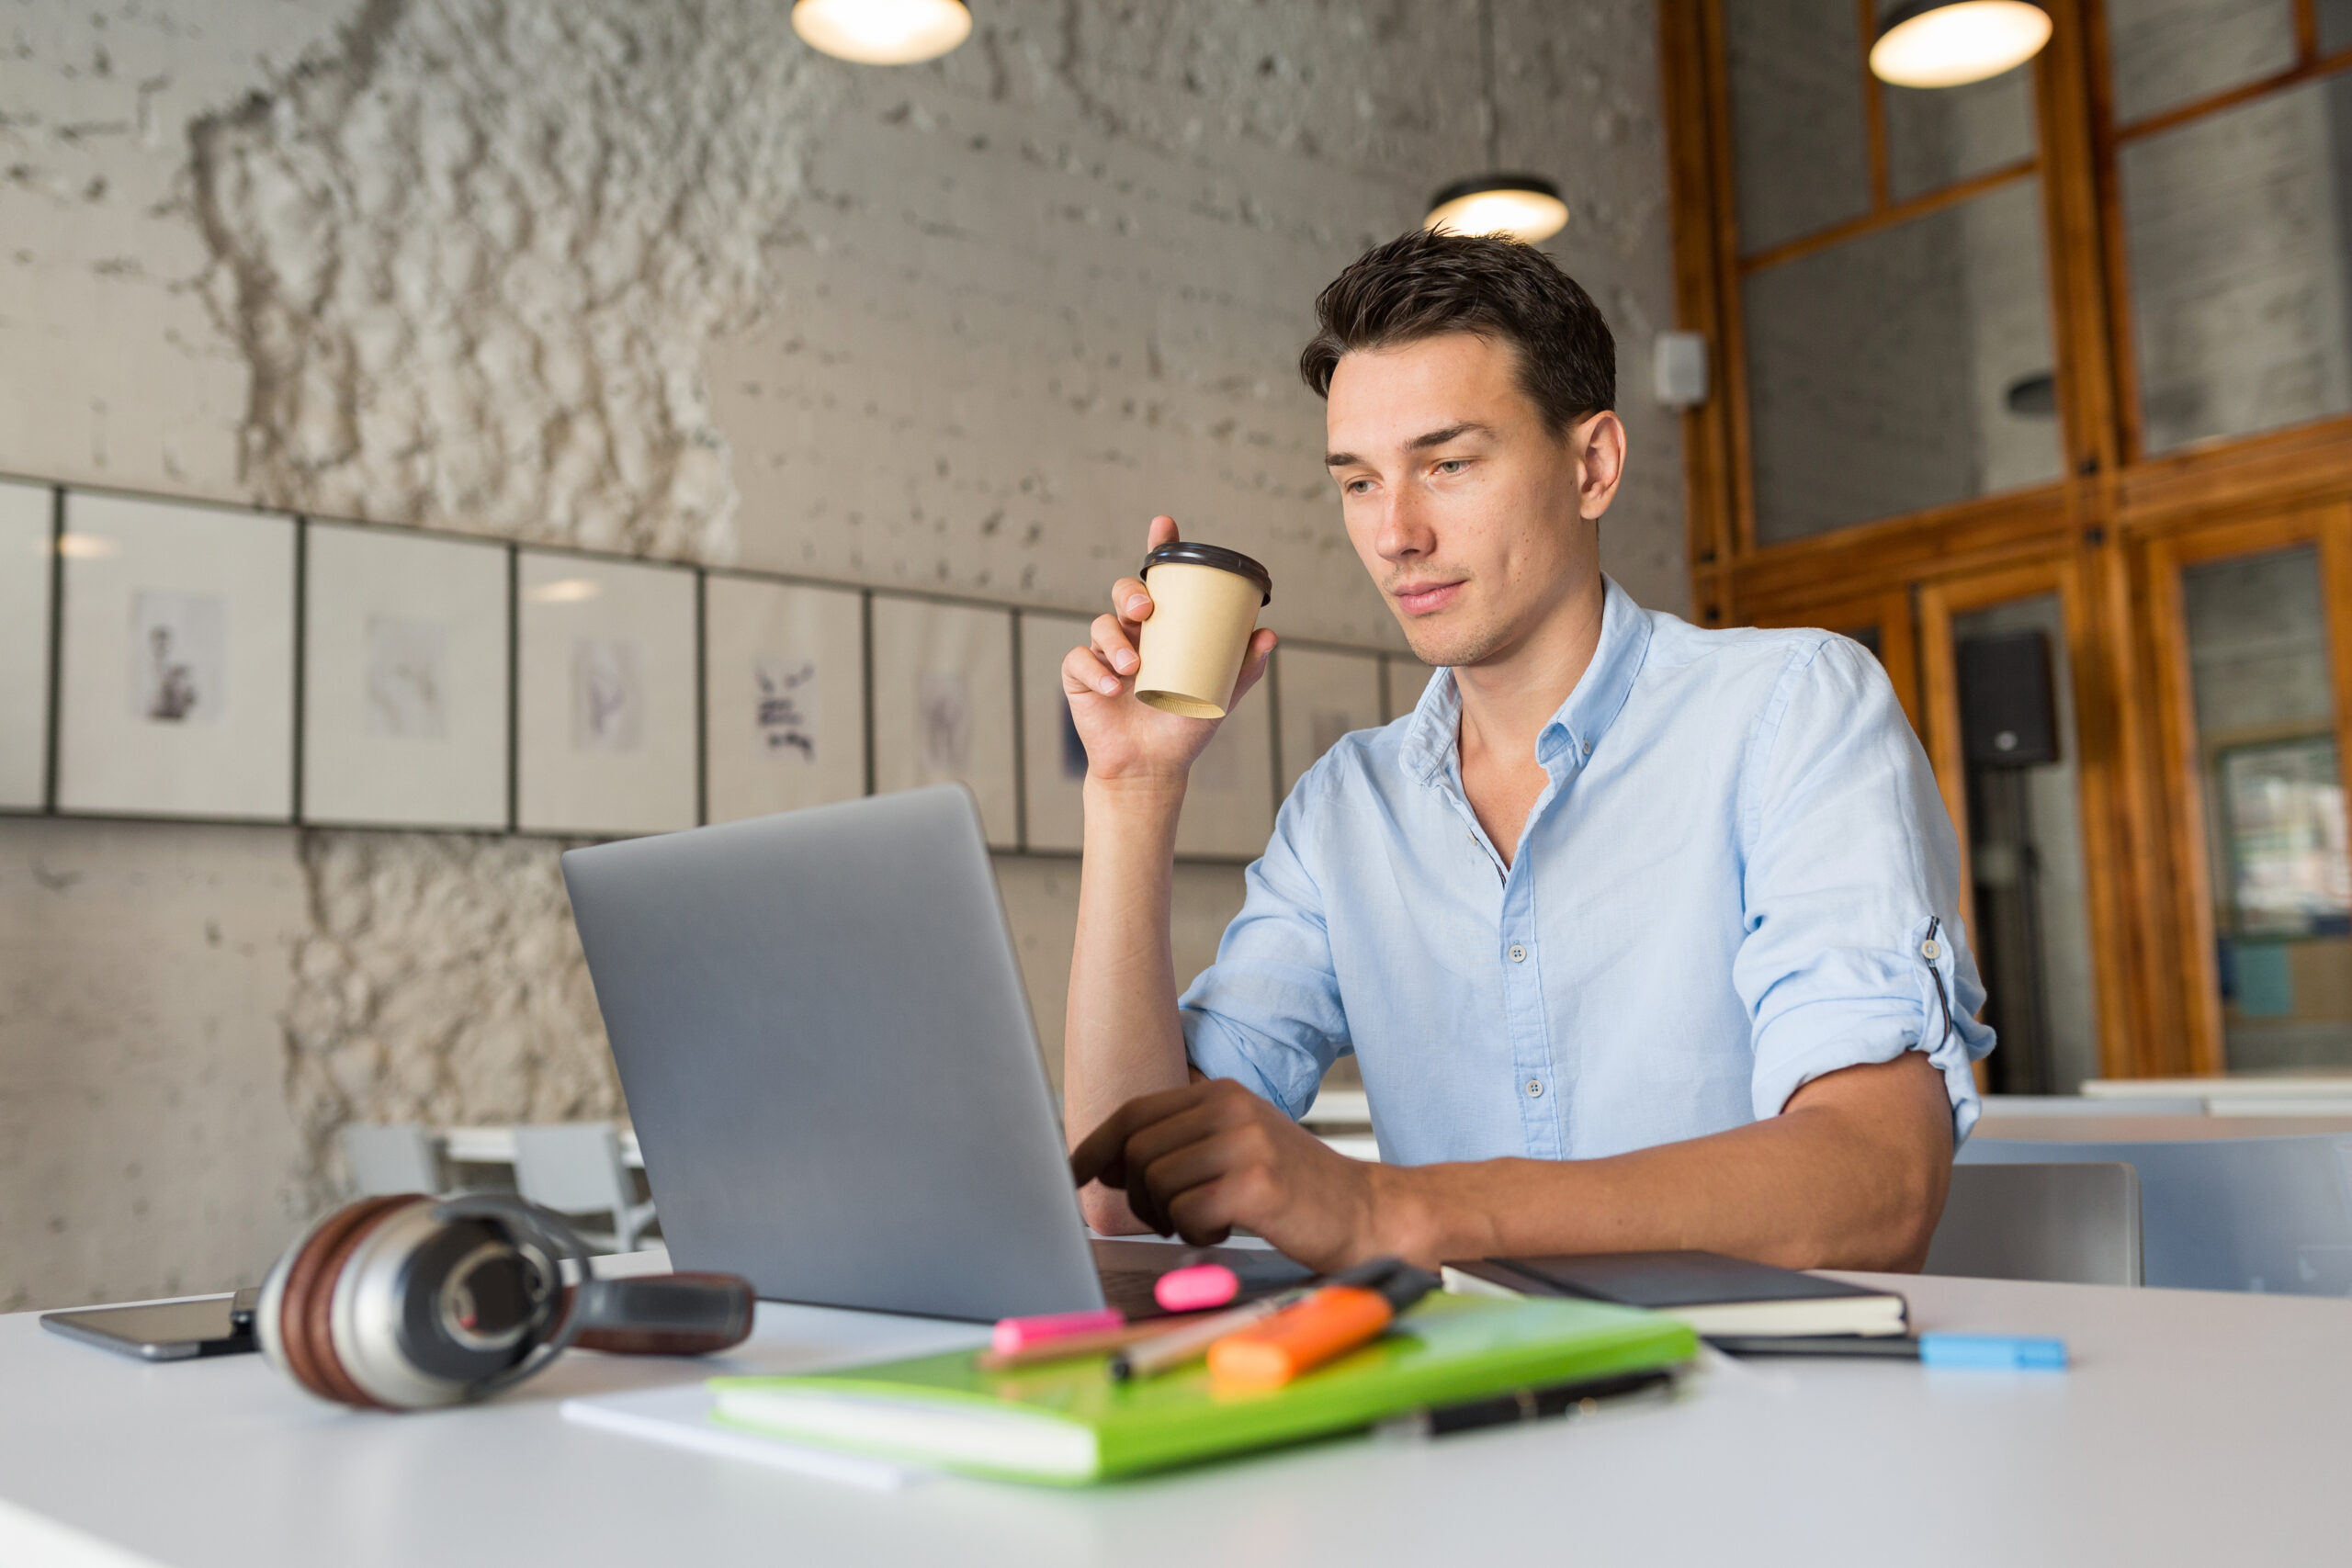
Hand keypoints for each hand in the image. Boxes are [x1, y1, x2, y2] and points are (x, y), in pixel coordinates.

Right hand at [1060, 515, 1276, 786]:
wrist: (1153, 767)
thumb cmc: (1184, 726)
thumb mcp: (1219, 695)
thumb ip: (1243, 667)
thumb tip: (1269, 634)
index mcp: (1164, 628)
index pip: (1159, 580)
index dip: (1159, 548)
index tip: (1164, 526)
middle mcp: (1132, 633)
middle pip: (1125, 593)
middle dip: (1132, 593)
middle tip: (1146, 611)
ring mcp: (1103, 653)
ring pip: (1101, 624)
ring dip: (1114, 640)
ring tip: (1131, 667)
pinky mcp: (1079, 677)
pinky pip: (1078, 661)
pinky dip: (1094, 670)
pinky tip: (1111, 687)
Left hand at [1068, 1078, 1396, 1271]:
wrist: (1367, 1212)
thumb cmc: (1293, 1188)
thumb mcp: (1236, 1145)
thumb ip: (1180, 1144)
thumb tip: (1107, 1163)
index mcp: (1220, 1093)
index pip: (1133, 1113)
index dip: (1093, 1148)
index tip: (1070, 1174)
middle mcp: (1231, 1108)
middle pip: (1137, 1151)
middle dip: (1138, 1197)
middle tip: (1168, 1216)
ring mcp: (1246, 1143)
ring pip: (1156, 1182)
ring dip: (1168, 1217)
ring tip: (1205, 1220)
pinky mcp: (1257, 1183)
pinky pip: (1186, 1211)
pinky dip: (1195, 1231)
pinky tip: (1222, 1229)